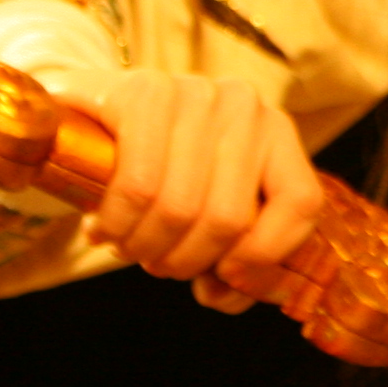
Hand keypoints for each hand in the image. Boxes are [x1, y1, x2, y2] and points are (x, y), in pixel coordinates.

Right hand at [36, 59, 321, 311]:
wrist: (85, 116)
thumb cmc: (154, 170)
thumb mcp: (202, 208)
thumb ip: (228, 254)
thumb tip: (225, 293)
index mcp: (276, 133)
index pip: (302, 202)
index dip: (266, 256)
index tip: (221, 277)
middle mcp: (245, 107)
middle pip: (229, 219)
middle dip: (183, 261)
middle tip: (155, 261)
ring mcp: (198, 93)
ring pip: (180, 208)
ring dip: (143, 248)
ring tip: (126, 245)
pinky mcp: (145, 92)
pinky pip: (138, 186)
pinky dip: (116, 224)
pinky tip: (102, 228)